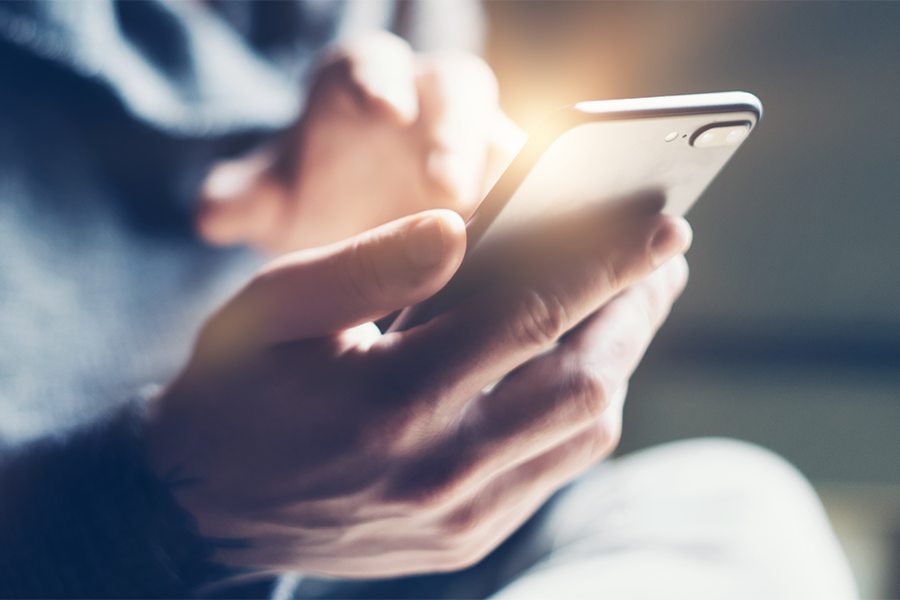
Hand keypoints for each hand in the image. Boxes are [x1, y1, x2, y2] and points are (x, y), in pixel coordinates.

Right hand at [146, 208, 690, 578]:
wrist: (204, 503)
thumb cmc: (237, 389)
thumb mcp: (275, 308)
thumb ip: (368, 264)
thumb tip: (461, 227)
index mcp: (389, 398)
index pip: (531, 316)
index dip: (608, 264)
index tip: (665, 226)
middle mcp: (439, 468)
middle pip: (584, 384)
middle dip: (637, 311)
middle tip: (662, 259)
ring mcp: (460, 514)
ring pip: (585, 431)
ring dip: (618, 359)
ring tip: (627, 303)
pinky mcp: (466, 537)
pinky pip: (557, 468)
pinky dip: (584, 409)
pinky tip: (577, 365)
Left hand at [196, 32, 522, 253]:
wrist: (353, 233)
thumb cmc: (311, 199)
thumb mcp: (271, 201)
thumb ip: (243, 200)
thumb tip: (212, 214)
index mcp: (364, 87)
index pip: (373, 64)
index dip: (378, 80)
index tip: (382, 109)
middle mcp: (428, 105)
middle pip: (458, 90)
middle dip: (457, 129)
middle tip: (450, 183)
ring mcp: (477, 143)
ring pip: (508, 142)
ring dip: (512, 181)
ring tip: (513, 230)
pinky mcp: (511, 185)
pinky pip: (536, 190)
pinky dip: (538, 220)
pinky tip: (532, 265)